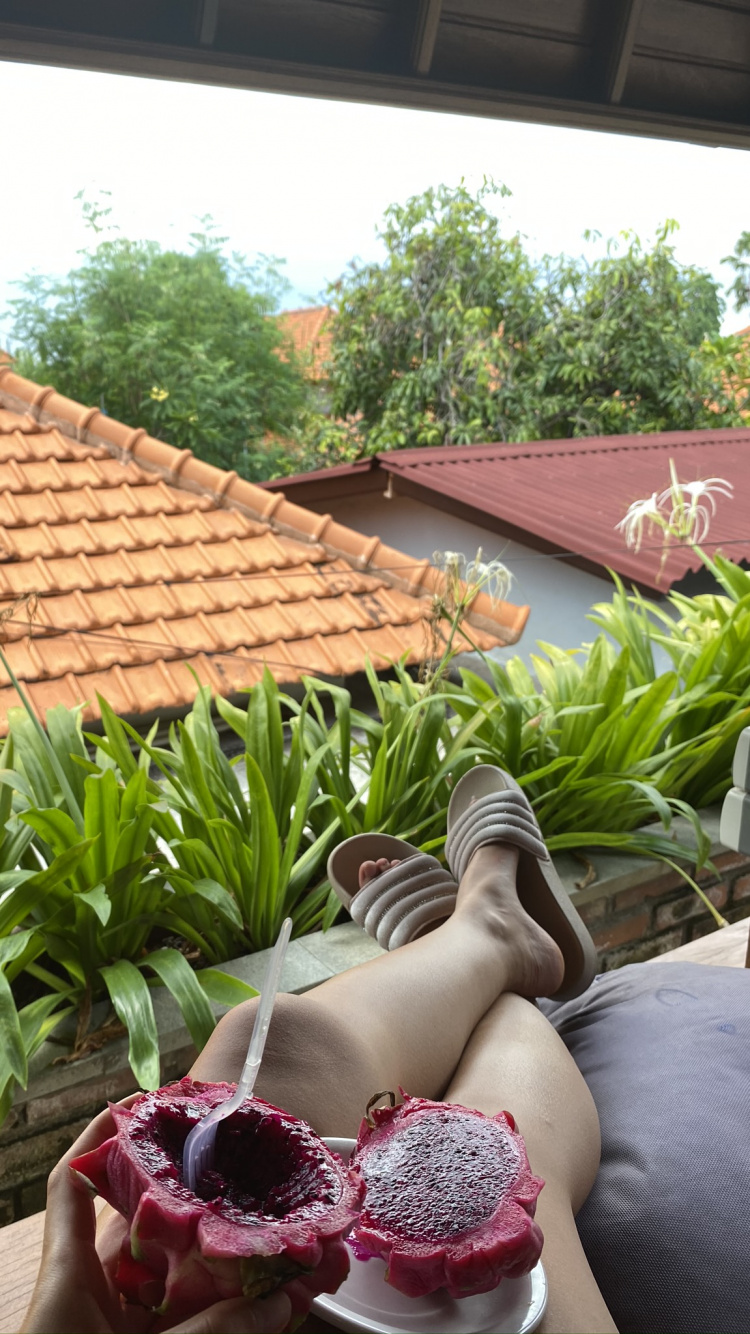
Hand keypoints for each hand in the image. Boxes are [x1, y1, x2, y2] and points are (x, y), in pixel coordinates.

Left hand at [21, 1102, 291, 1333]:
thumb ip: (217, 1333)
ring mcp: (110, 1331)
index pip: (74, 1185)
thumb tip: (283, 1301)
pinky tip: (259, 1305)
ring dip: (211, 1262)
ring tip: (264, 1236)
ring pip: (164, 1280)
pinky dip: (216, 1312)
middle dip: (188, 1203)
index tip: (145, 1103)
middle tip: (237, 1174)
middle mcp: (87, 1299)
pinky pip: (178, 1322)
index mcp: (66, 1282)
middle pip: (135, 1228)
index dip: (102, 1137)